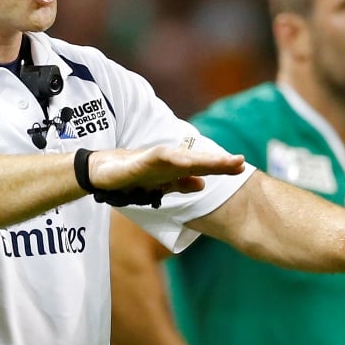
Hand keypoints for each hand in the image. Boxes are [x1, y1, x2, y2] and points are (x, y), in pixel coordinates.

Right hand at [89, 146, 244, 195]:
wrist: (102, 172)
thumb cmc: (132, 177)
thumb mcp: (161, 186)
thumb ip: (181, 184)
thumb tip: (203, 185)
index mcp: (175, 168)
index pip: (203, 167)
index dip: (221, 167)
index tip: (243, 167)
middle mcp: (169, 161)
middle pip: (198, 161)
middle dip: (219, 162)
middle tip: (241, 162)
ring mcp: (155, 159)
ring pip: (183, 159)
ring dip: (202, 160)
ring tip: (222, 162)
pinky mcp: (140, 161)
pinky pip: (159, 159)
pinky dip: (172, 160)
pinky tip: (186, 162)